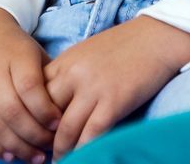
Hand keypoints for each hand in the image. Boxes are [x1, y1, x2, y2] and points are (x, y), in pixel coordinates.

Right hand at [0, 6, 61, 162]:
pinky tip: (11, 156)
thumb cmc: (16, 49)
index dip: (45, 110)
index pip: (29, 88)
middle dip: (34, 134)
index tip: (60, 124)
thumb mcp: (36, 54)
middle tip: (50, 147)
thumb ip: (49, 80)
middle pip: (11, 111)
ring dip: (17, 146)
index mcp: (15, 57)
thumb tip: (69, 112)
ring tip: (35, 157)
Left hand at [44, 16, 189, 155]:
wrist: (158, 38)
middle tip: (43, 151)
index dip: (32, 119)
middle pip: (44, 116)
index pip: (34, 96)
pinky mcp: (114, 102)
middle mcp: (73, 75)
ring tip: (61, 161)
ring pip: (65, 131)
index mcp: (64, 62)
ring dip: (61, 151)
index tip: (34, 134)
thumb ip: (68, 75)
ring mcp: (93, 89)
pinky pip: (91, 135)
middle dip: (42, 138)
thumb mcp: (86, 54)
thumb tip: (54, 104)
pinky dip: (84, 150)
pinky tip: (84, 157)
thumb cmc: (124, 47)